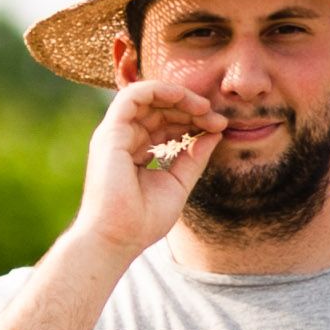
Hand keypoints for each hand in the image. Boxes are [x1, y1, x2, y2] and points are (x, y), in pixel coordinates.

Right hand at [75, 77, 225, 256]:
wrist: (116, 240)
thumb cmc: (141, 221)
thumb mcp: (178, 183)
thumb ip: (193, 157)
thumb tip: (214, 133)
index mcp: (135, 152)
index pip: (165, 123)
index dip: (193, 120)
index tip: (219, 127)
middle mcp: (122, 139)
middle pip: (159, 109)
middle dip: (190, 108)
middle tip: (217, 119)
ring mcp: (114, 135)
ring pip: (147, 97)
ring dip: (178, 96)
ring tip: (204, 108)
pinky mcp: (110, 134)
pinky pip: (133, 96)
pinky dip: (158, 89)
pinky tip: (183, 97)